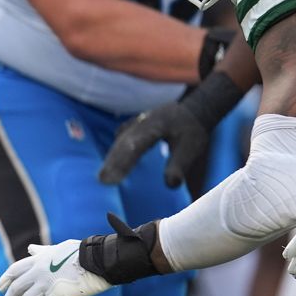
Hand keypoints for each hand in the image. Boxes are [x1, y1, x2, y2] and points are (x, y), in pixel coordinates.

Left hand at [0, 240, 110, 295]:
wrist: (97, 259)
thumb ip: (42, 251)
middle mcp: (38, 272)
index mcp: (38, 259)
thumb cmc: (81, 253)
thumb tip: (31, 248)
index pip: (15, 270)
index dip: (5, 280)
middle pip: (17, 288)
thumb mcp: (57, 248)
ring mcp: (46, 285)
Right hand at [99, 72, 243, 187]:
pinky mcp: (134, 126)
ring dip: (111, 158)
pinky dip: (116, 151)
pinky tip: (111, 162)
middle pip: (123, 144)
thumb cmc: (192, 131)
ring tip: (103, 176)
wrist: (193, 111)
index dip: (123, 162)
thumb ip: (179, 166)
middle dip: (112, 162)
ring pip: (121, 141)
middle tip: (102, 180)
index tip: (114, 178)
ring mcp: (137, 123)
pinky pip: (122, 138)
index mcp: (155, 126)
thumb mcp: (191, 148)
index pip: (135, 146)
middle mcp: (142, 123)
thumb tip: (171, 185)